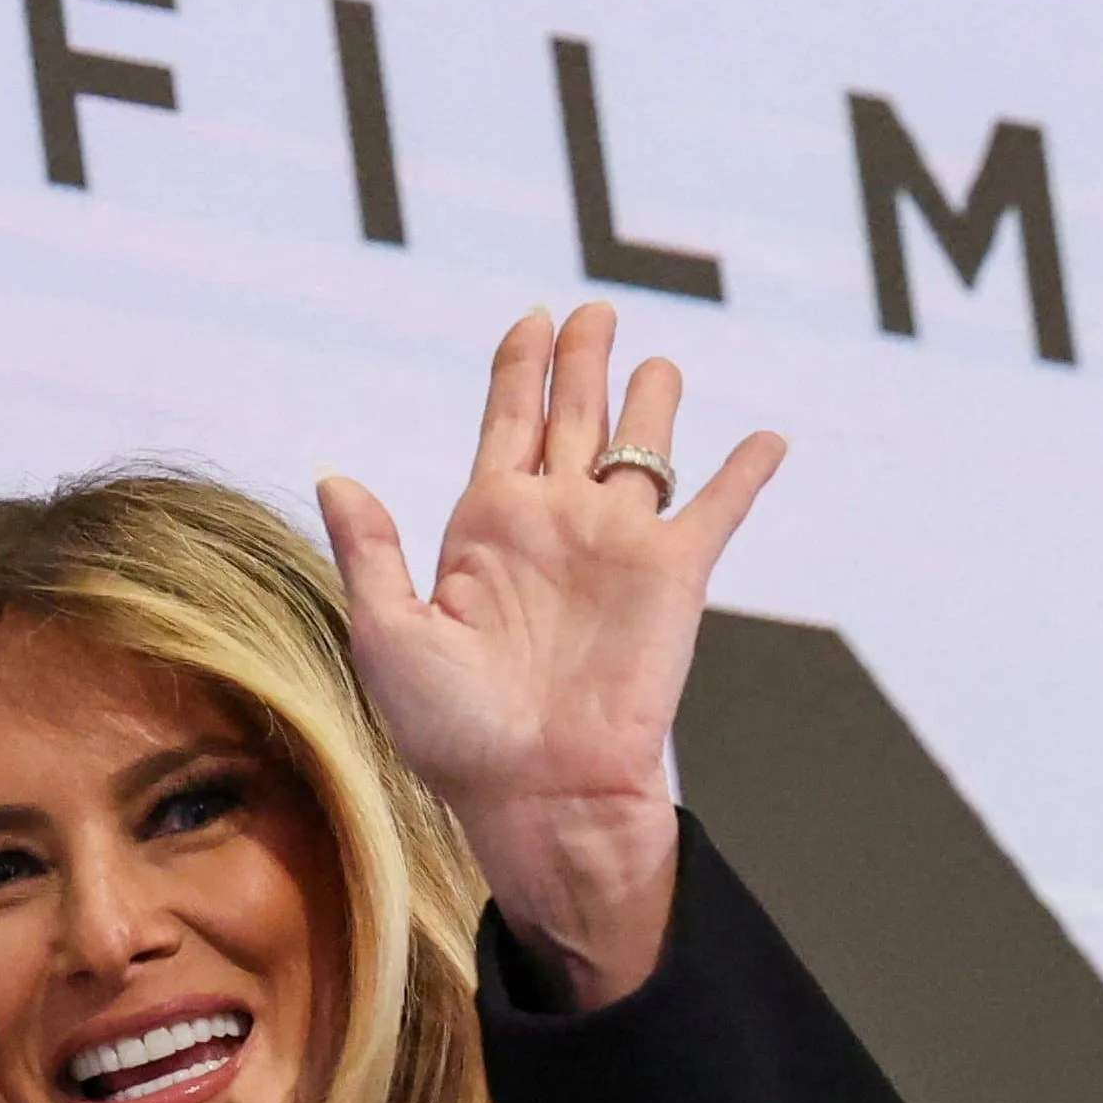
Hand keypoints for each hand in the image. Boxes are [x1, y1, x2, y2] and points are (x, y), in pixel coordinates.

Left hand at [317, 303, 785, 1009]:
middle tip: (594, 310)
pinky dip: (745, 471)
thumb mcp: (388, 633)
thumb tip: (335, 474)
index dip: (520, 366)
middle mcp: (557, 523)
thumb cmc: (454, 733)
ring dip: (653, 399)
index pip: (506, 422)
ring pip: (645, 445)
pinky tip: (767, 435)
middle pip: (576, 414)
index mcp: (486, 528)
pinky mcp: (674, 576)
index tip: (532, 318)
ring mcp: (618, 544)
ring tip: (656, 362)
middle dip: (585, 358)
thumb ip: (370, 549)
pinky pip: (718, 508)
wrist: (535, 792)